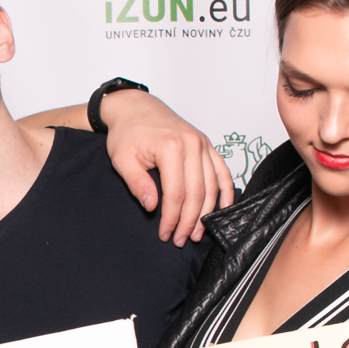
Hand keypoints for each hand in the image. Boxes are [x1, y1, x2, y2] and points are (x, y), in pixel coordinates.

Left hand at [97, 89, 234, 245]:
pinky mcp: (207, 145)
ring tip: (197, 232)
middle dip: (189, 221)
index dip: (172, 218)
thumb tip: (152, 207)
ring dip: (206, 212)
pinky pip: (222, 171)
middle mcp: (192, 144)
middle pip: (197, 193)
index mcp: (171, 147)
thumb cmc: (127, 132)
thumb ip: (137, 183)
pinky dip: (226, 190)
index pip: (176, 193)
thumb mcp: (122, 159)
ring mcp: (202, 143)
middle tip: (181, 240)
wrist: (135, 107)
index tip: (165, 234)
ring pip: (212, 186)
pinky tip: (223, 208)